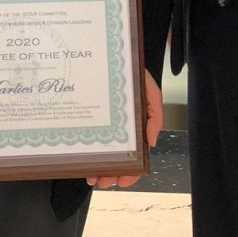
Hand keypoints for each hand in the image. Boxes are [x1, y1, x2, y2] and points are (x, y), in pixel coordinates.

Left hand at [89, 70, 162, 188]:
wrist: (114, 54)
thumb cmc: (133, 72)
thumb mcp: (150, 92)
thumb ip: (154, 115)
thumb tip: (150, 143)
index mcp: (135, 126)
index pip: (136, 155)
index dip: (132, 171)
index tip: (122, 181)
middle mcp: (119, 128)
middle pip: (117, 157)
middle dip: (110, 174)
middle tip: (101, 182)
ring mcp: (102, 123)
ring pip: (101, 151)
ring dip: (98, 167)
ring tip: (92, 177)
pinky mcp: (87, 116)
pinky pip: (86, 136)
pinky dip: (86, 150)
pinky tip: (82, 160)